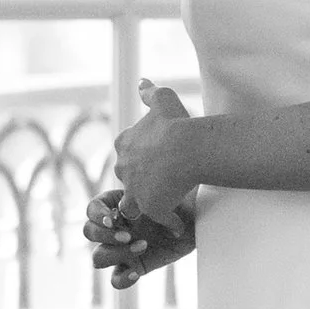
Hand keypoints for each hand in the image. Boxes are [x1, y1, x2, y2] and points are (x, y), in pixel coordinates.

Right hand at [84, 185, 186, 289]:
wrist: (200, 219)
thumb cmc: (182, 200)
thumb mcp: (163, 193)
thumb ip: (143, 194)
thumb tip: (134, 198)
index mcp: (117, 205)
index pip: (92, 209)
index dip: (97, 215)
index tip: (112, 219)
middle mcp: (115, 228)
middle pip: (90, 233)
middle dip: (106, 235)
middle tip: (128, 235)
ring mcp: (122, 249)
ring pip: (98, 257)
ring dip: (115, 253)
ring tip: (142, 246)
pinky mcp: (134, 267)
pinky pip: (116, 280)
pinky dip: (122, 279)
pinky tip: (136, 273)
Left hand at [113, 81, 198, 229]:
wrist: (186, 148)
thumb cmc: (176, 123)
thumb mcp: (163, 100)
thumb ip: (150, 92)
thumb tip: (142, 82)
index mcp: (124, 143)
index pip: (126, 153)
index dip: (140, 157)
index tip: (154, 159)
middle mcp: (123, 168)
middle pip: (128, 178)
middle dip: (140, 182)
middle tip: (160, 183)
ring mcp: (134, 190)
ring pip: (132, 204)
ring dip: (144, 207)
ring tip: (160, 208)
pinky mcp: (149, 207)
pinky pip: (160, 218)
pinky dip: (169, 223)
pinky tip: (178, 226)